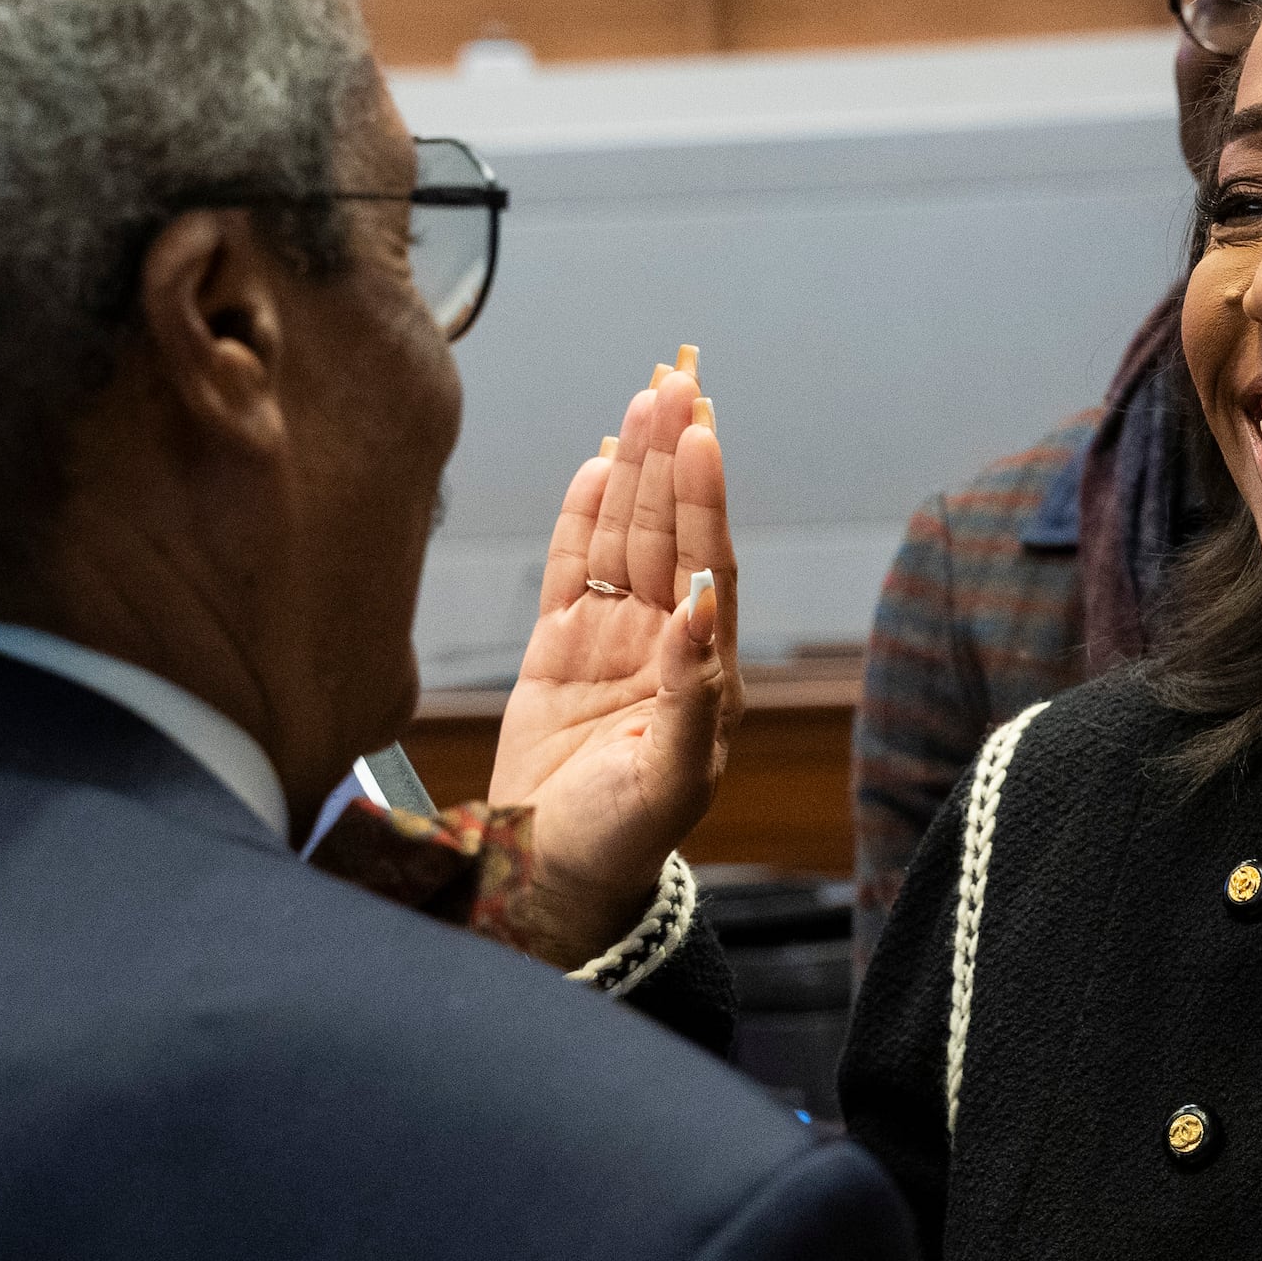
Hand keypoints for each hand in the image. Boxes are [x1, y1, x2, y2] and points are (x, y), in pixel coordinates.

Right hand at [487, 354, 739, 966]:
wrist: (552, 880)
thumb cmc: (620, 844)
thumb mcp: (667, 780)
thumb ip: (691, 696)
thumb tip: (705, 607)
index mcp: (703, 671)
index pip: (709, 563)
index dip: (704, 495)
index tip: (701, 431)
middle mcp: (663, 645)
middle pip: (670, 532)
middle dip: (673, 457)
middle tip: (678, 380)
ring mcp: (609, 642)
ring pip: (624, 537)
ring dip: (634, 471)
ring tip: (645, 400)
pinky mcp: (557, 651)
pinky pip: (573, 567)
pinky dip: (583, 516)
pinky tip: (596, 466)